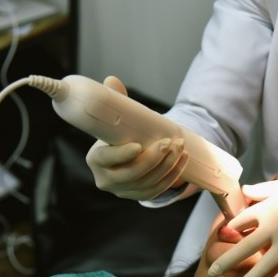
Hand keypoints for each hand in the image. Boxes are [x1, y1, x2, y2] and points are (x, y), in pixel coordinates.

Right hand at [85, 76, 187, 199]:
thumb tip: (111, 80)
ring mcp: (123, 191)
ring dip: (168, 165)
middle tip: (169, 142)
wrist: (124, 156)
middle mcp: (106, 180)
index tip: (138, 145)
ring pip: (148, 182)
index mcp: (96, 160)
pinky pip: (157, 190)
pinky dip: (172, 175)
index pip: (107, 159)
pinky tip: (182, 160)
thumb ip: (114, 101)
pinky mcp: (138, 196)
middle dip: (154, 158)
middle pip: (132, 173)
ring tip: (180, 147)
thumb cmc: (117, 134)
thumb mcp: (114, 119)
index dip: (122, 155)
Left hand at [208, 161, 277, 276]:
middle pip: (245, 246)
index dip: (231, 229)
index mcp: (269, 206)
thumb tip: (245, 190)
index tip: (224, 237)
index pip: (241, 221)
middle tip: (212, 272)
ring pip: (265, 263)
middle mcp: (275, 224)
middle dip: (227, 260)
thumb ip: (264, 190)